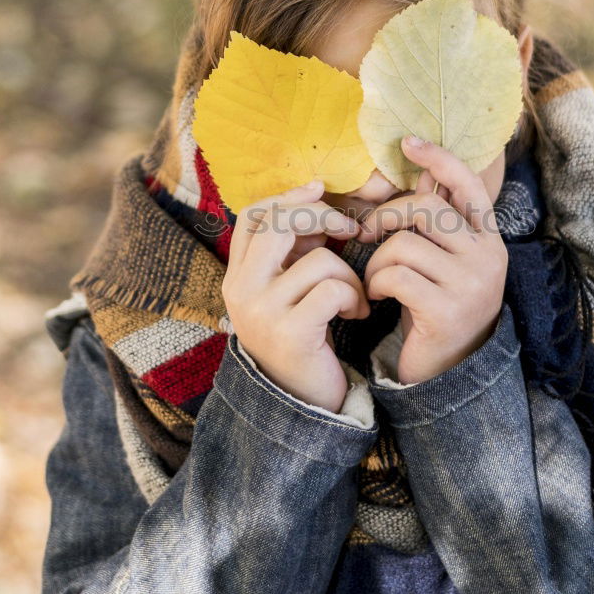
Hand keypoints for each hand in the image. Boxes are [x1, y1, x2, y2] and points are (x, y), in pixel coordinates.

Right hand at [223, 179, 370, 411]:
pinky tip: (356, 315)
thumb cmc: (304, 338)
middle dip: (322, 216)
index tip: (319, 190)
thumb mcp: (289, 290)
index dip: (288, 196)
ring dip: (350, 275)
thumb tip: (315, 197)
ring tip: (354, 299)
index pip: (252, 215)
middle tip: (351, 230)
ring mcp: (261, 313)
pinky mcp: (290, 333)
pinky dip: (354, 298)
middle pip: (278, 223)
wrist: (302, 404)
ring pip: (319, 260)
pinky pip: (333, 290)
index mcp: (237, 277)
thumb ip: (294, 250)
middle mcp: (240, 291)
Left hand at [355, 137, 507, 383]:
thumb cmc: (439, 308)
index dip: (439, 159)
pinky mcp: (447, 311)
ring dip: (375, 260)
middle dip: (385, 216)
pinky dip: (374, 283)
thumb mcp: (445, 261)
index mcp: (489, 239)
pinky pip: (394, 276)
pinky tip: (375, 297)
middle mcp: (488, 257)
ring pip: (404, 243)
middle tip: (364, 233)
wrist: (450, 374)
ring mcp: (471, 284)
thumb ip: (436, 221)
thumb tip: (420, 170)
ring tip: (373, 279)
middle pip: (425, 208)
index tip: (408, 143)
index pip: (468, 184)